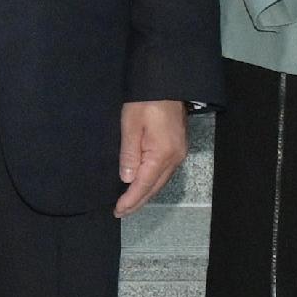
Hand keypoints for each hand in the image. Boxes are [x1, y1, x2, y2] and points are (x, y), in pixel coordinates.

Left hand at [114, 100, 187, 216]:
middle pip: (155, 187)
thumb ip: (129, 153)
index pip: (144, 184)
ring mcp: (179, 153)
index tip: (117, 211)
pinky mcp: (178, 148)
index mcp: (162, 154)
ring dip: (145, 193)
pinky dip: (152, 182)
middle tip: (121, 212)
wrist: (168, 83)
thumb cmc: (146, 101)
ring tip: (129, 203)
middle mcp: (175, 158)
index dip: (130, 200)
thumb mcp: (131, 125)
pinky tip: (143, 184)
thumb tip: (127, 179)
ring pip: (161, 181)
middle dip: (138, 201)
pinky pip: (165, 172)